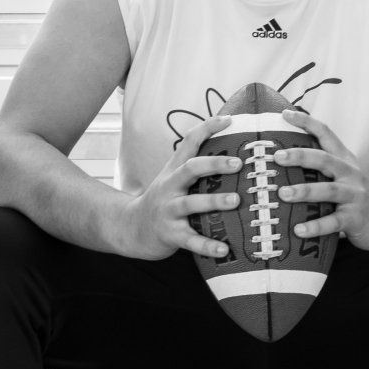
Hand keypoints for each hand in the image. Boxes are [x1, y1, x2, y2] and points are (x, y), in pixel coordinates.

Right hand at [108, 115, 242, 259]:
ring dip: (214, 201)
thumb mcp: (173, 180)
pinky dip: (207, 245)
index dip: (207, 128)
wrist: (130, 229)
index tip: (228, 119)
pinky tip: (224, 249)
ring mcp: (168, 211)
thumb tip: (233, 155)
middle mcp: (170, 187)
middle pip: (190, 169)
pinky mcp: (170, 234)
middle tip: (238, 163)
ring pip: (190, 203)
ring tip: (236, 200)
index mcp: (173, 171)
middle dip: (214, 164)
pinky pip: (190, 240)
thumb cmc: (163, 202)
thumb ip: (196, 170)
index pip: (189, 143)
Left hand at [275, 109, 368, 249]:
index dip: (307, 122)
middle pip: (325, 160)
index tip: (285, 114)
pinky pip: (334, 222)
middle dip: (301, 156)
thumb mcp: (345, 176)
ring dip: (304, 191)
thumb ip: (322, 168)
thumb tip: (285, 159)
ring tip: (283, 193)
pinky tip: (299, 230)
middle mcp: (350, 174)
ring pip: (328, 190)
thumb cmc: (357, 197)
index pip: (326, 134)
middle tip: (277, 157)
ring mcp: (354, 196)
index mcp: (345, 161)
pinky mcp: (355, 219)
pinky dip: (316, 226)